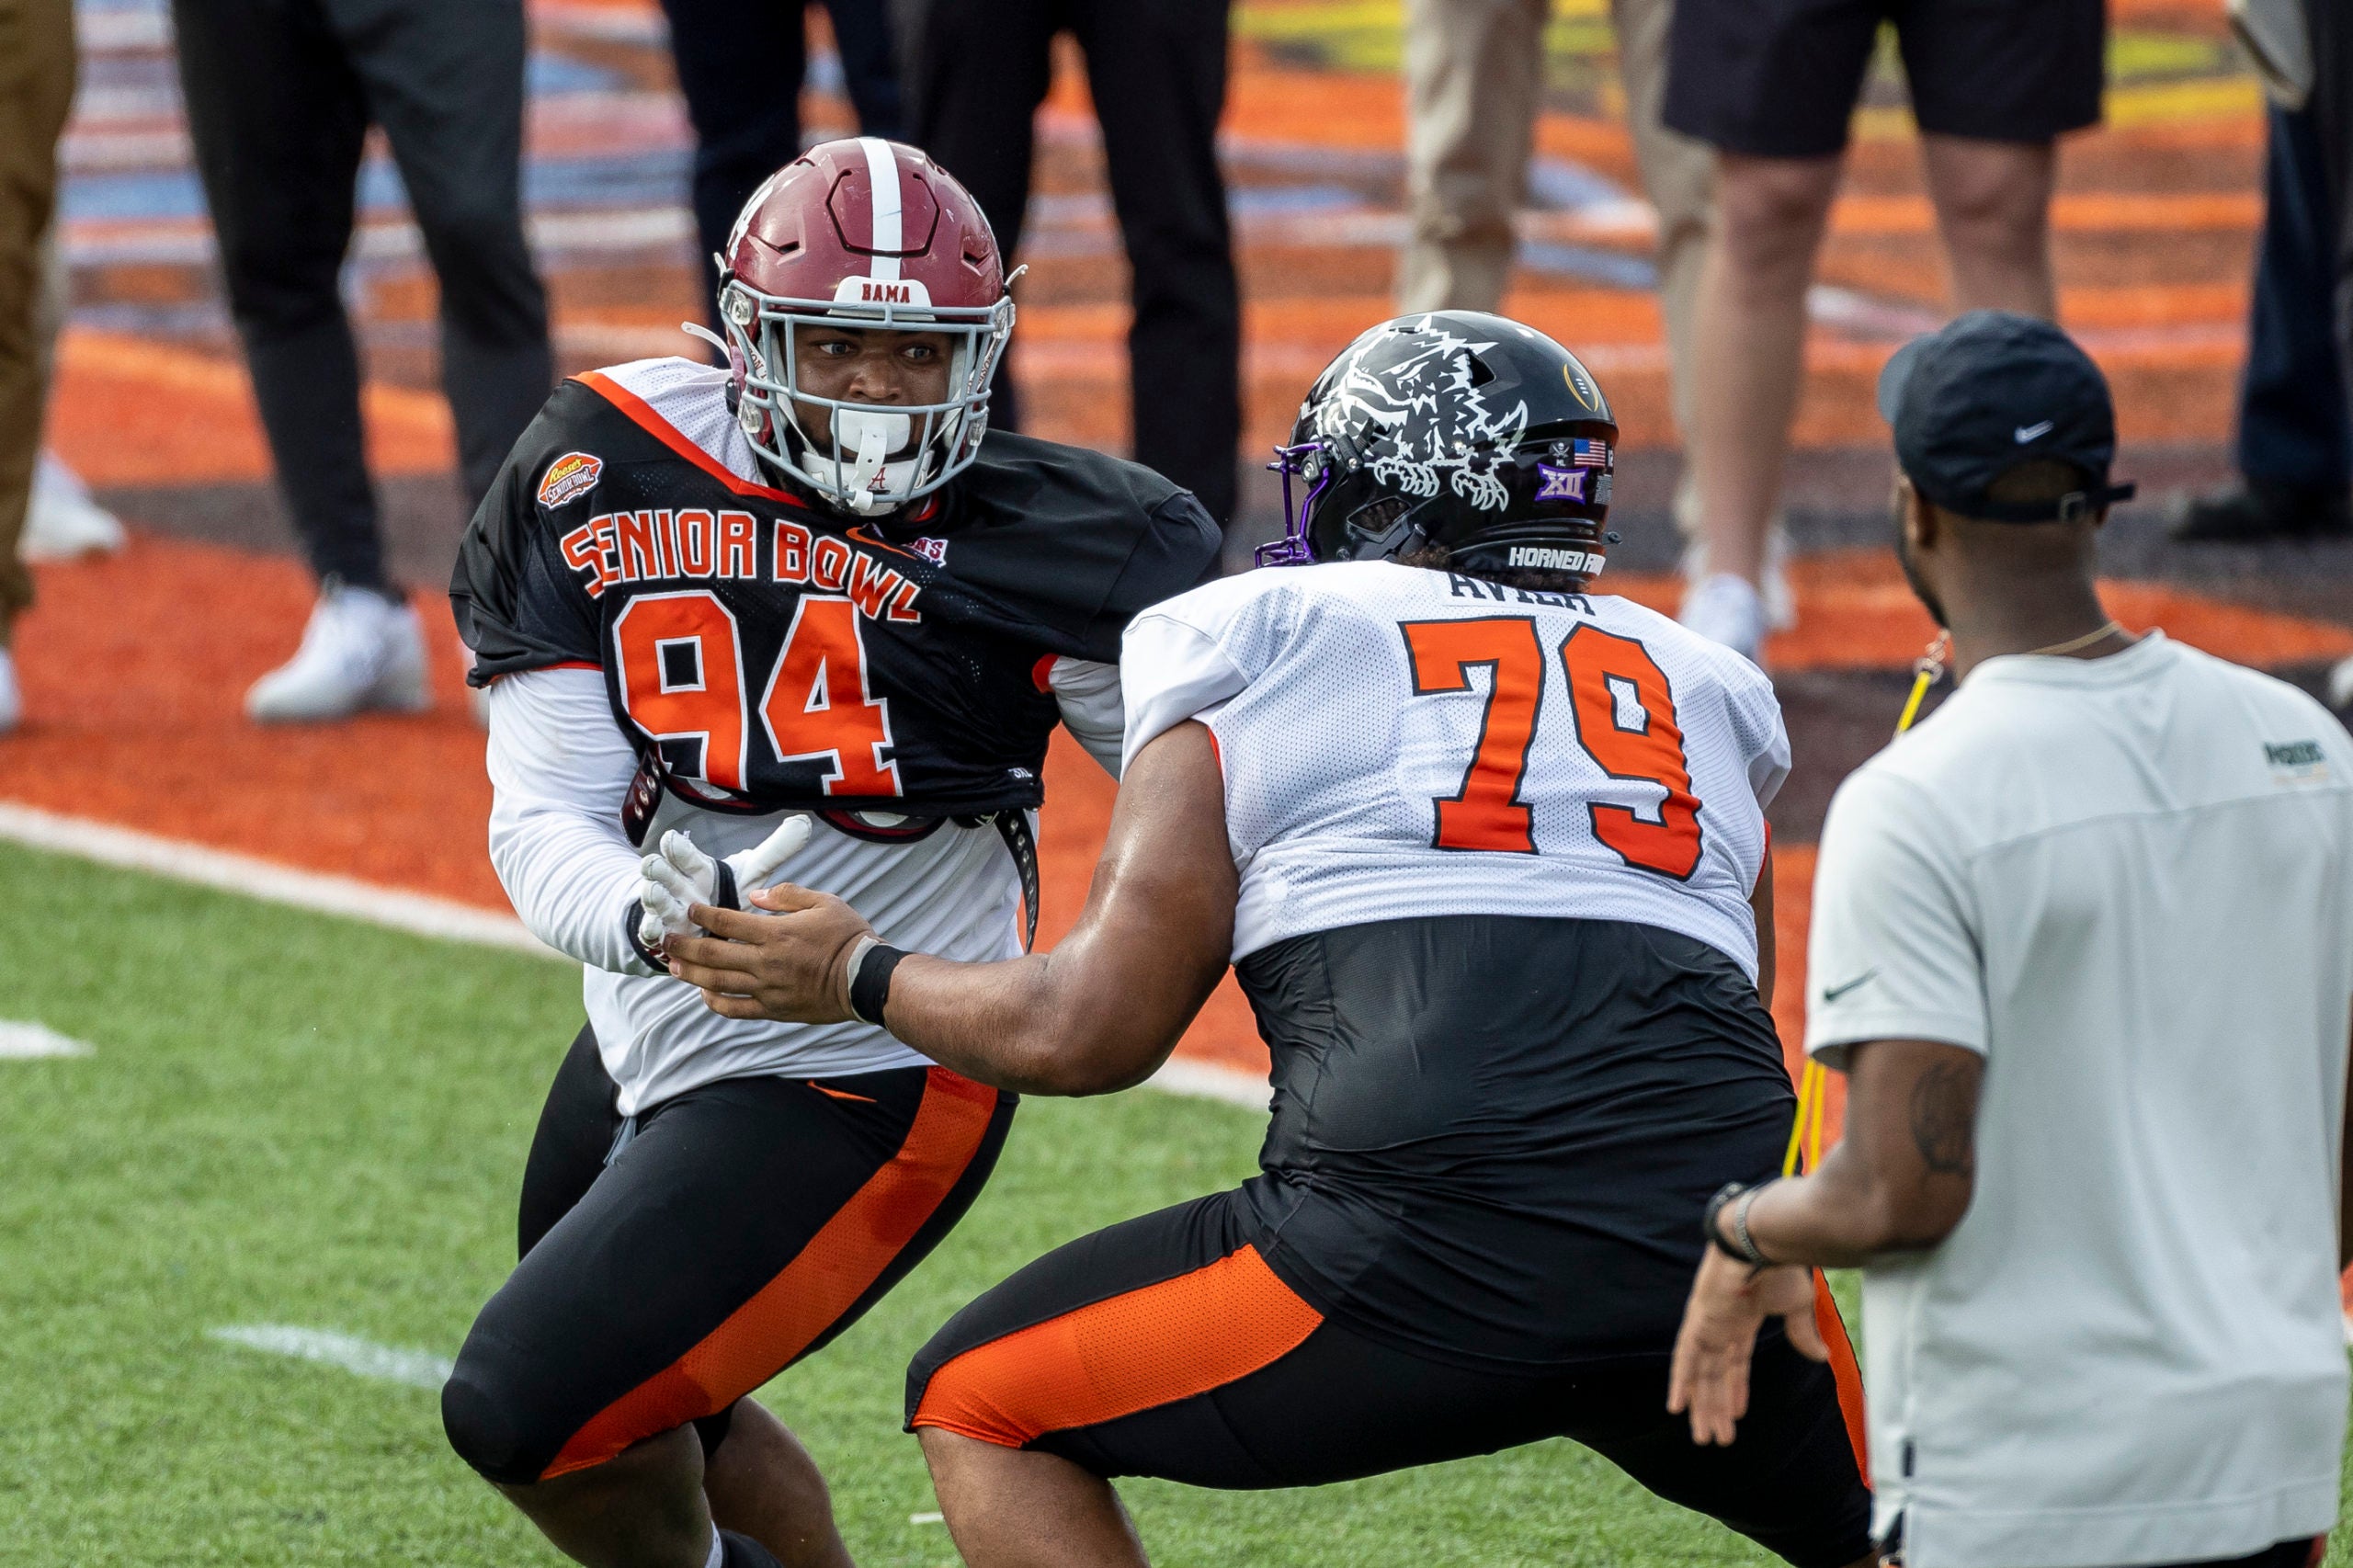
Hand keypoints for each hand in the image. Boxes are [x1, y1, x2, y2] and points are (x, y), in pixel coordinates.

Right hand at [636, 816, 810, 954]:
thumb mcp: (751, 872)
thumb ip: (774, 852)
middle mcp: (677, 885)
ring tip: (655, 894)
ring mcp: (666, 909)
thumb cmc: (727, 890)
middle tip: (655, 865)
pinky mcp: (660, 933)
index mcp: (698, 868)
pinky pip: (651, 932)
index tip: (672, 840)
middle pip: (663, 872)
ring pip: (656, 900)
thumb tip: (802, 824)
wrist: (704, 919)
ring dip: (655, 898)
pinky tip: (654, 932)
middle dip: (659, 869)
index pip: (684, 853)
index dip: (677, 847)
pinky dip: (652, 932)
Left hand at [664, 882, 876, 1023]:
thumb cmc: (849, 938)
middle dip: (685, 946)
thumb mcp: (824, 902)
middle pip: (712, 955)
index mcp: (776, 933)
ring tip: (674, 966)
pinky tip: (704, 995)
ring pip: (717, 983)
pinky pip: (736, 1009)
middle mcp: (766, 962)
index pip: (727, 922)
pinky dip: (715, 1003)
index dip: (703, 915)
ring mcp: (767, 989)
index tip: (689, 911)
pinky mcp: (773, 1009)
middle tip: (666, 940)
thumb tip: (754, 896)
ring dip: (692, 974)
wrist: (866, 980)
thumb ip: (786, 895)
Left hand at [1665, 1249, 1826, 1445]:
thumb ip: (1803, 1333)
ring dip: (1702, 1406)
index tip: (1736, 1415)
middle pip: (1715, 1375)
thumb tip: (1821, 1357)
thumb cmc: (1781, 1265)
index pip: (1736, 1362)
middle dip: (1716, 1407)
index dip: (1735, 1389)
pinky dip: (1681, 1382)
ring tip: (1704, 1437)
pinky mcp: (1698, 1322)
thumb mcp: (1798, 1306)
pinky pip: (1685, 1358)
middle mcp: (1721, 1324)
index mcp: (1744, 1316)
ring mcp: (1707, 1324)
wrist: (1763, 1243)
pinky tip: (1677, 1407)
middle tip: (1715, 1438)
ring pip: (1701, 1375)